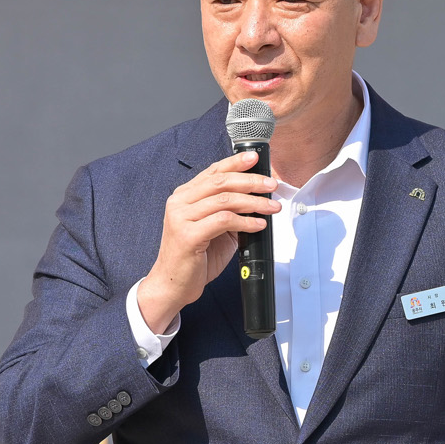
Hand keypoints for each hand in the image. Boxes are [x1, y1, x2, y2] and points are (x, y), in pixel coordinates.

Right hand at [135, 150, 278, 333]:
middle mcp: (179, 202)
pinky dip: (246, 222)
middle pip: (221, 182)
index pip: (212, 171)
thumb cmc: (193, 258)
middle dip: (251, 181)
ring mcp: (181, 217)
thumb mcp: (213, 229)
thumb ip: (229, 212)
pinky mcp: (188, 235)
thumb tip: (257, 201)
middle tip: (271, 185)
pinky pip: (224, 221)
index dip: (235, 162)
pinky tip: (258, 225)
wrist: (172, 284)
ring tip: (272, 207)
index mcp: (184, 196)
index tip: (255, 158)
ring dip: (254, 202)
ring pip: (225, 200)